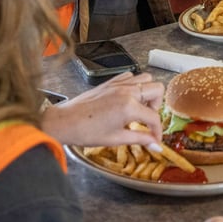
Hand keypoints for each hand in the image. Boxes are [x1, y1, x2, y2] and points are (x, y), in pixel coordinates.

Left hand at [40, 71, 163, 146]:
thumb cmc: (87, 132)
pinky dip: (135, 85)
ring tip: (139, 108)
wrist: (65, 122)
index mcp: (129, 107)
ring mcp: (119, 84)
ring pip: (146, 79)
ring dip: (148, 92)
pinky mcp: (111, 82)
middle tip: (147, 119)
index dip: (157, 131)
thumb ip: (140, 139)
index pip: (154, 117)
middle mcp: (127, 91)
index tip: (155, 139)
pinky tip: (128, 99)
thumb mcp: (116, 138)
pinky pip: (131, 76)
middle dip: (157, 106)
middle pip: (157, 89)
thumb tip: (156, 146)